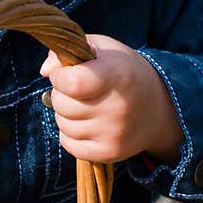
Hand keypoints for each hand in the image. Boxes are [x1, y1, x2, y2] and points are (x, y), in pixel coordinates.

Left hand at [40, 34, 182, 165]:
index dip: (59, 77)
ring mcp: (115, 133)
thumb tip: (46, 72)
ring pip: (63, 124)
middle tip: (80, 91)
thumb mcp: (102, 49)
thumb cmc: (122, 71)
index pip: (72, 83)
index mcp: (118, 75)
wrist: (157, 108)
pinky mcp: (110, 153)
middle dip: (61, 95)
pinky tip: (87, 123)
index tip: (65, 73)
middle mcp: (118, 106)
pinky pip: (68, 144)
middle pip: (62, 104)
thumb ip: (70, 51)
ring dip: (66, 115)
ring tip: (86, 106)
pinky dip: (70, 134)